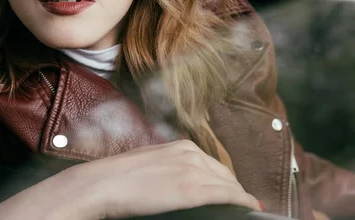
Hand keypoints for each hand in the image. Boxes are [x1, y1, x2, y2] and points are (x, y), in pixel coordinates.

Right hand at [81, 140, 260, 218]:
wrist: (104, 183)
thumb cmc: (119, 176)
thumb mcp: (149, 162)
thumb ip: (169, 166)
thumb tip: (178, 180)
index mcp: (181, 146)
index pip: (214, 165)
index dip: (225, 181)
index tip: (231, 190)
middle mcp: (191, 155)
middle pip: (225, 175)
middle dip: (234, 189)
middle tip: (241, 202)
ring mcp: (193, 172)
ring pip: (229, 186)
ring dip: (239, 197)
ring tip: (246, 207)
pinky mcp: (192, 191)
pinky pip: (228, 196)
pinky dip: (242, 202)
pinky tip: (250, 208)